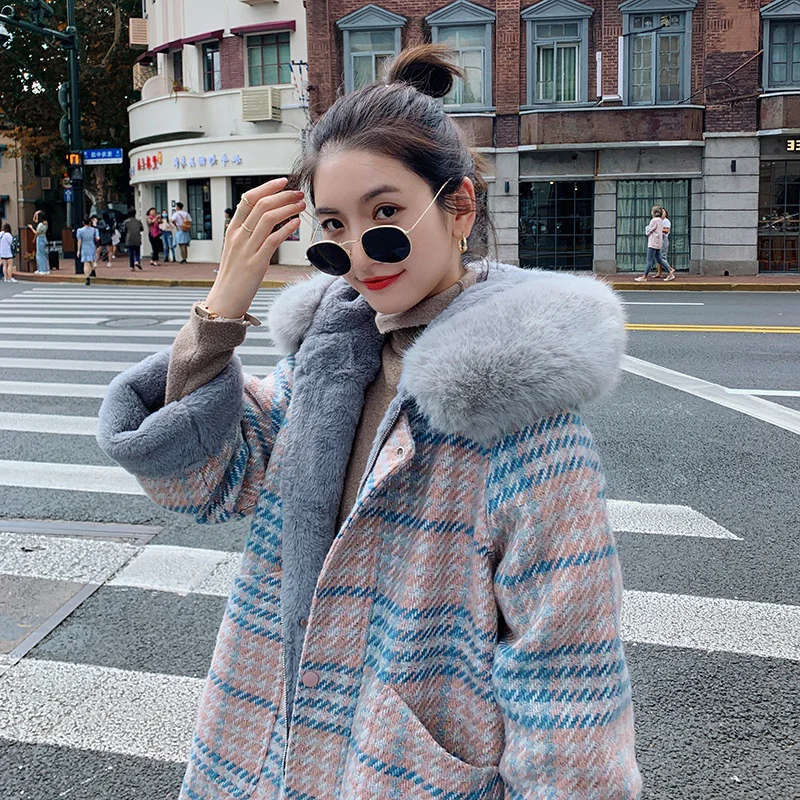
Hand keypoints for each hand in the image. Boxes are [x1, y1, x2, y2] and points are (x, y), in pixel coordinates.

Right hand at [204, 177, 304, 318]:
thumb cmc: (234, 275)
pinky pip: (273, 240)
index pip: (248, 198)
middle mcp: (238, 236)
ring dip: (288, 208)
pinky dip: (286, 228)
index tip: (282, 182)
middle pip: (261, 205)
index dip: (267, 187)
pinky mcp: (256, 263)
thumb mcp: (238, 249)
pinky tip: (296, 223)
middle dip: (283, 195)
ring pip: (268, 218)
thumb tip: (268, 218)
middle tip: (298, 193)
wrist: (225, 299)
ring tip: (301, 205)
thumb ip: (249, 233)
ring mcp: (246, 249)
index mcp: (232, 229)